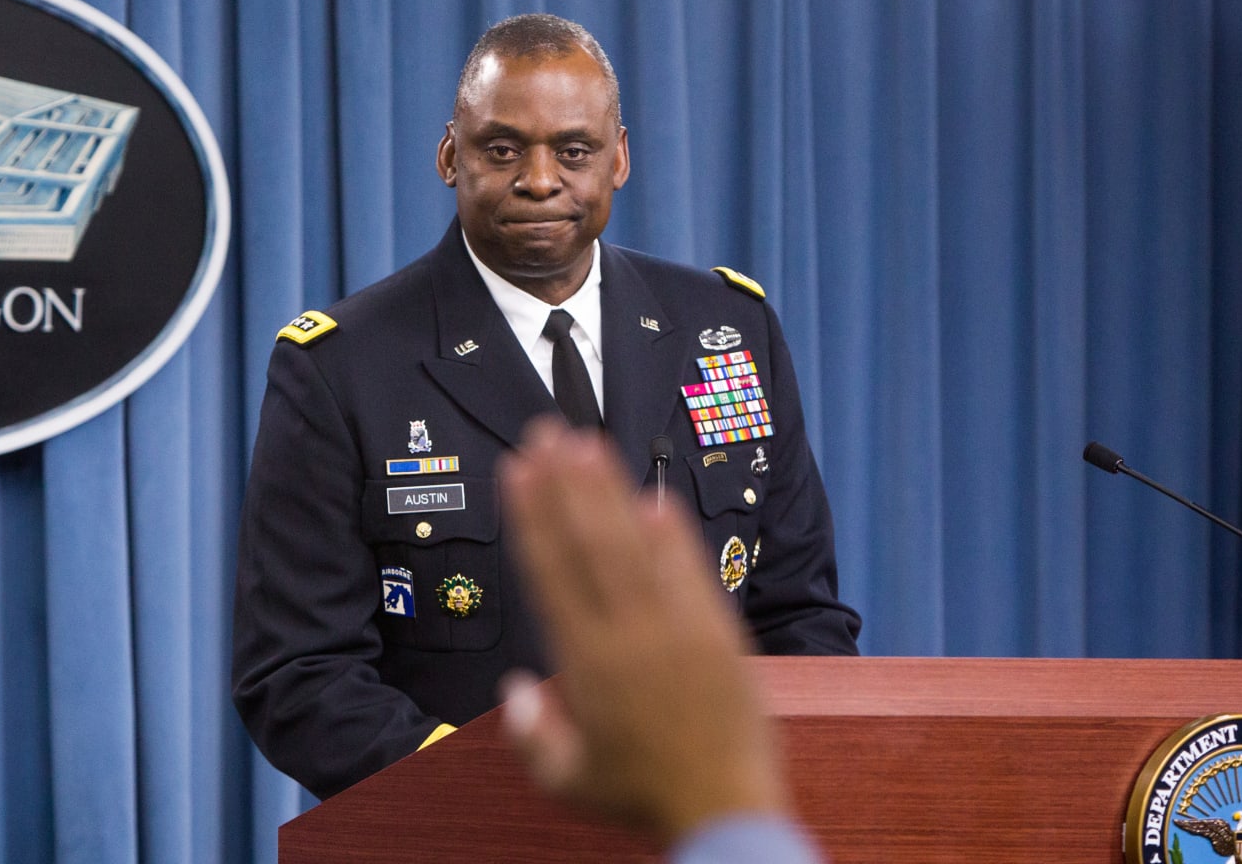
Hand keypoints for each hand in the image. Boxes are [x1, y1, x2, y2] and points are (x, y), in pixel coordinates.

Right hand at [497, 418, 788, 842]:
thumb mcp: (569, 781)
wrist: (725, 809)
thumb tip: (517, 688)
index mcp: (587, 665)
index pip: (551, 571)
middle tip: (546, 431)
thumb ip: (531, 736)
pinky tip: (652, 496)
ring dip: (610, 491)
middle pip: (589, 542)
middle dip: (564, 482)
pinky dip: (671, 533)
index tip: (517, 471)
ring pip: (636, 545)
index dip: (532, 515)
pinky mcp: (719, 633)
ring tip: (588, 443)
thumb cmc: (643, 799)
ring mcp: (678, 630)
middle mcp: (629, 636)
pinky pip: (690, 570)